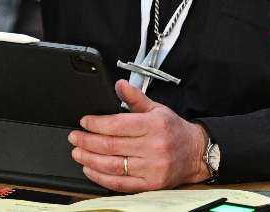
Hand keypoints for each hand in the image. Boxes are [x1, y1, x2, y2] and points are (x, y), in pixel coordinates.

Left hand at [67, 79, 209, 190]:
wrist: (196, 153)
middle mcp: (153, 147)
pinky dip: (102, 178)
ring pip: (114, 166)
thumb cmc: (173, 129)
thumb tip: (119, 84)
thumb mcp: (156, 108)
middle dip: (87, 142)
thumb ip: (135, 97)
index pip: (117, 125)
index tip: (84, 122)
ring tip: (77, 153)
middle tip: (74, 138)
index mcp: (153, 125)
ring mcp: (152, 168)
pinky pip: (121, 183)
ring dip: (90, 160)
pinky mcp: (151, 184)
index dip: (96, 124)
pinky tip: (90, 170)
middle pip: (112, 146)